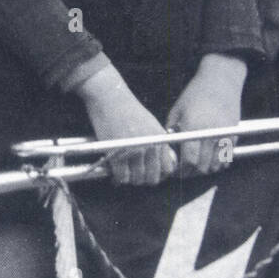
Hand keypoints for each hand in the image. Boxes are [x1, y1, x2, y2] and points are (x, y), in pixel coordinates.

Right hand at [76, 64, 176, 185]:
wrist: (110, 97)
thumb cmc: (128, 109)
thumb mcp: (151, 124)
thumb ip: (157, 142)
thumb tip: (160, 161)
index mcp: (160, 139)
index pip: (168, 168)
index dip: (160, 175)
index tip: (151, 175)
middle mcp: (151, 146)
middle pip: (152, 178)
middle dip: (144, 181)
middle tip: (136, 177)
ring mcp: (135, 150)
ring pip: (136, 179)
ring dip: (130, 180)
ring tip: (125, 175)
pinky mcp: (117, 152)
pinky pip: (121, 175)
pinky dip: (118, 178)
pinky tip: (116, 175)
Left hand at [166, 53, 246, 173]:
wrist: (221, 79)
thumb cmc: (195, 93)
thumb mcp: (177, 110)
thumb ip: (172, 132)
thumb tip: (169, 151)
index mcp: (193, 128)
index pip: (189, 161)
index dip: (182, 169)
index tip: (178, 170)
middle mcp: (210, 133)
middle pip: (202, 167)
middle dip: (193, 171)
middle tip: (186, 169)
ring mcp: (224, 135)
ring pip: (215, 166)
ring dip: (206, 168)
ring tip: (198, 164)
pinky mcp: (233, 135)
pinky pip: (226, 158)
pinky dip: (218, 162)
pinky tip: (210, 157)